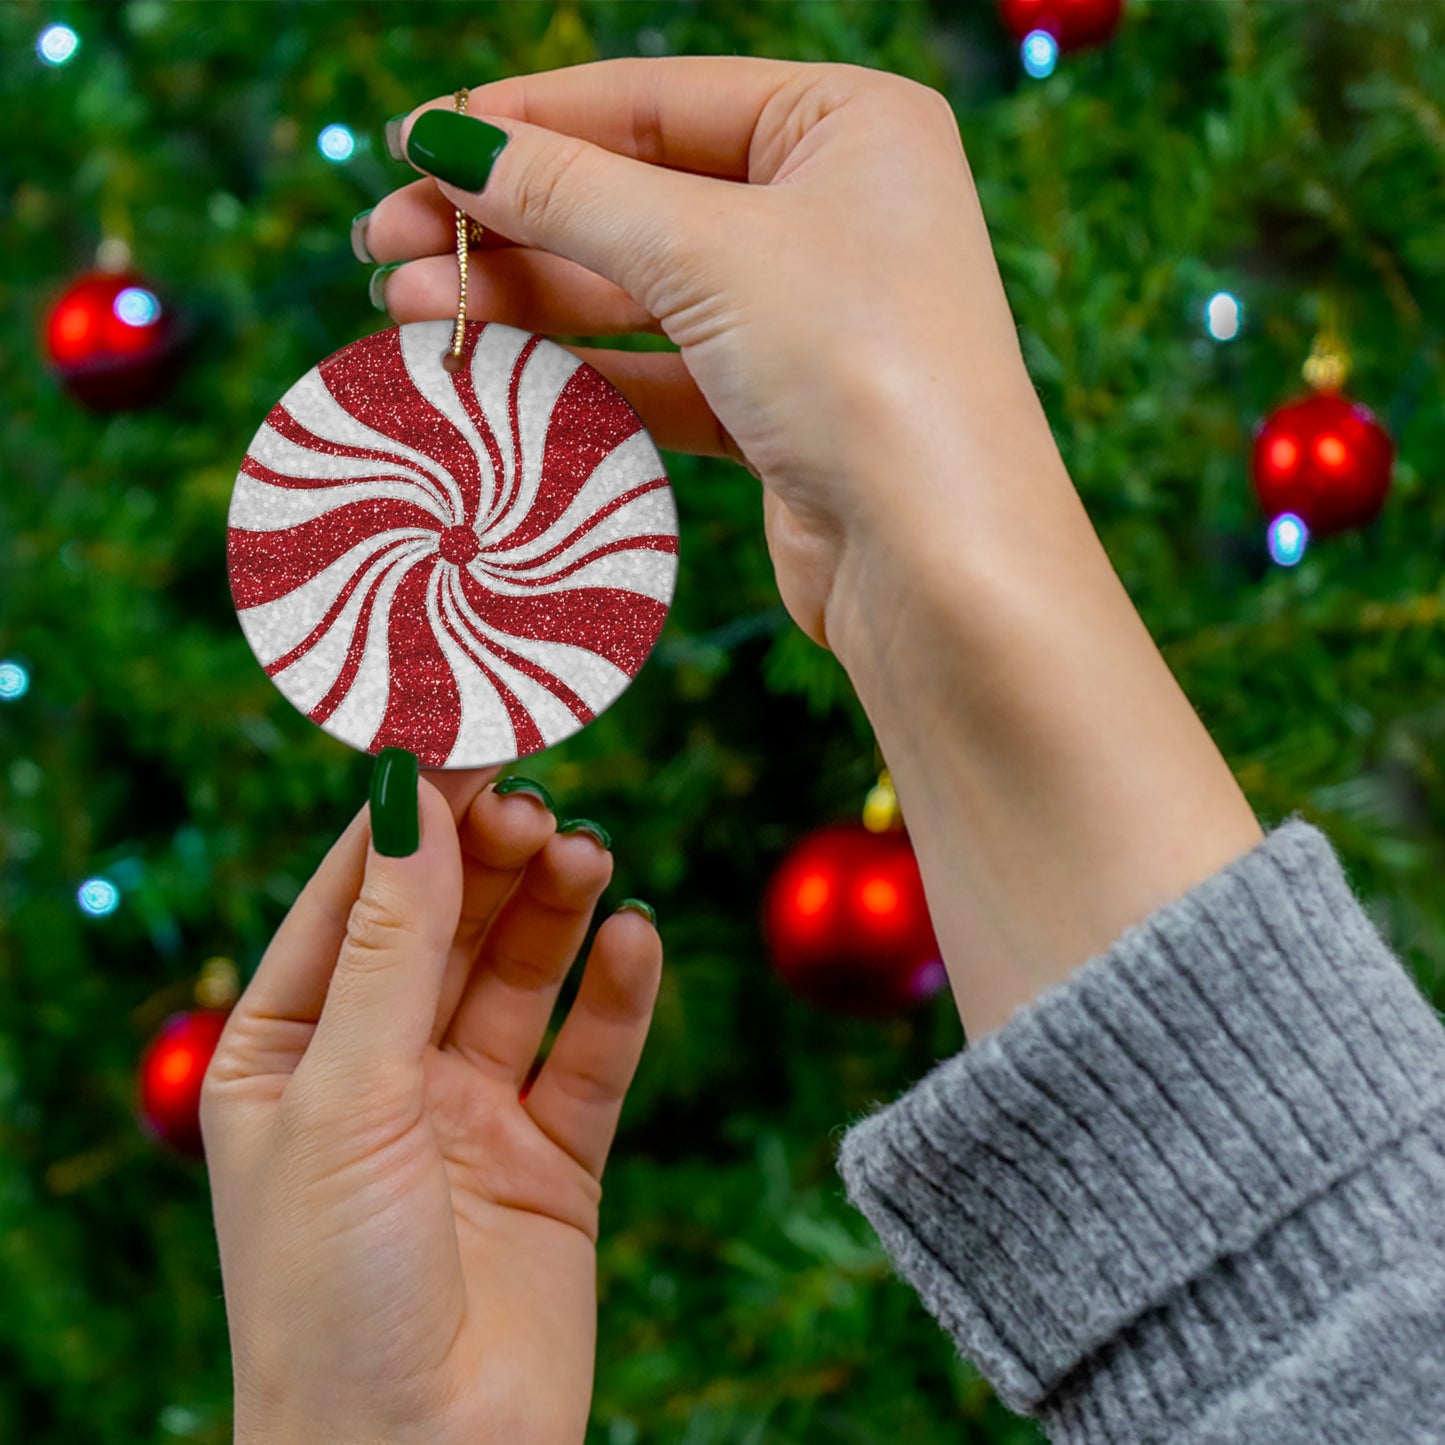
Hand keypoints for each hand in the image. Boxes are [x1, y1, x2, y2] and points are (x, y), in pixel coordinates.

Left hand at [201, 768, 661, 1444]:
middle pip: (446, 924)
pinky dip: (618, 994)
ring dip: (555, 910)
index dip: (409, 817)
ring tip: (587, 856)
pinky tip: (635, 940)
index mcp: (288, 1050)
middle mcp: (379, 1070)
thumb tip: (411, 796)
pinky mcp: (552, 1159)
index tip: (467, 736)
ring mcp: (469, 1112)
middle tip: (538, 804)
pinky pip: (591, 1054)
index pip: (353, 897)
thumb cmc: (332, 1293)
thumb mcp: (346, 1096)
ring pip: (521, 975)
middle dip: (489, 859)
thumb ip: (391, 944)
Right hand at [361, 56, 1051, 656]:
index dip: (525, 121)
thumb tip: (446, 140)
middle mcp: (833, 211)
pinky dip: (577, 373)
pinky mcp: (780, 410)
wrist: (940, 564)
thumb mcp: (706, 252)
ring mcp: (807, 316)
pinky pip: (659, 372)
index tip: (413, 143)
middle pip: (635, 197)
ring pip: (638, 291)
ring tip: (407, 311)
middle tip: (383, 243)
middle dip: (507, 222)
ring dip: (523, 300)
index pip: (654, 100)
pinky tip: (489, 372)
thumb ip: (569, 193)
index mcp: (847, 125)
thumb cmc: (858, 367)